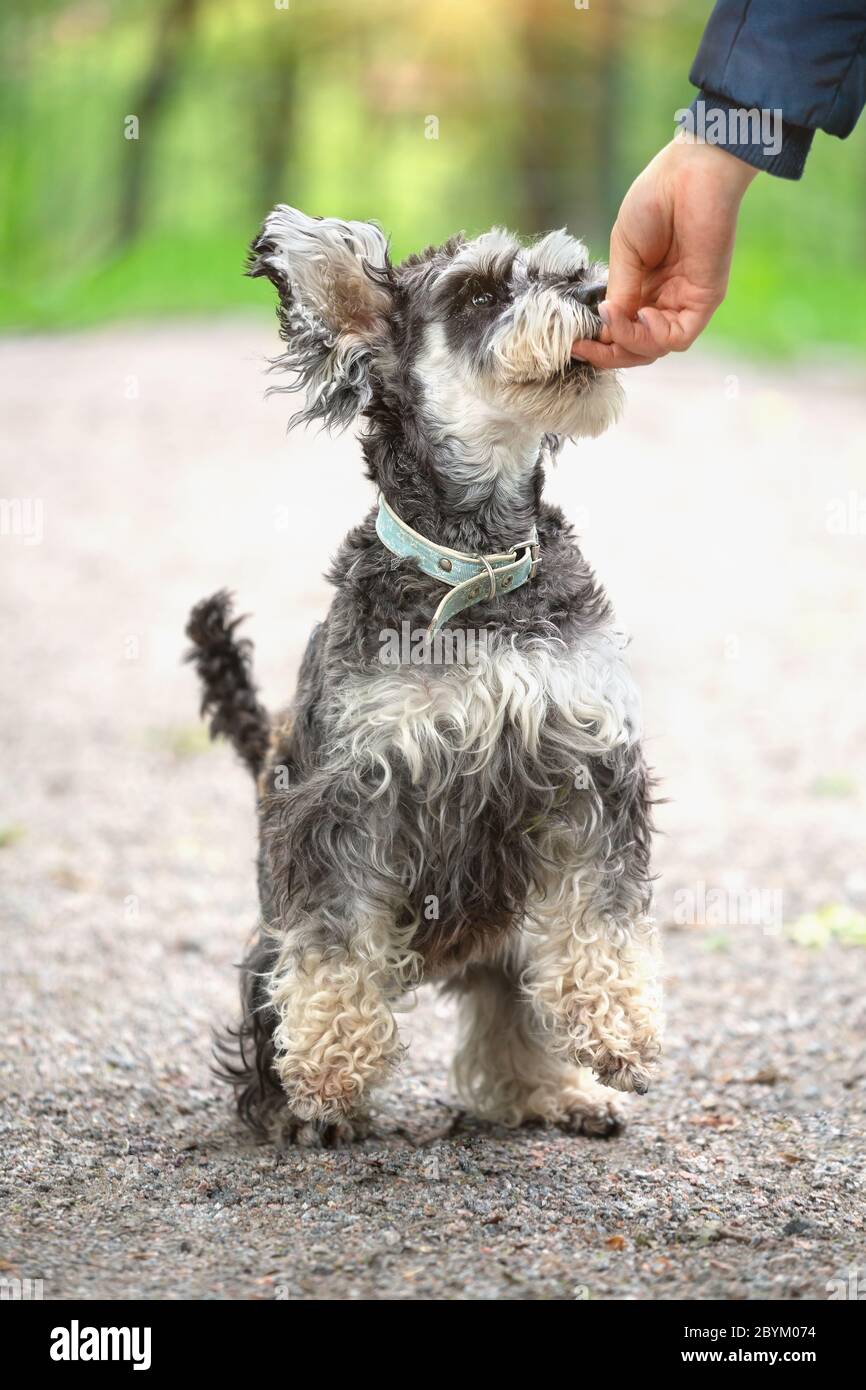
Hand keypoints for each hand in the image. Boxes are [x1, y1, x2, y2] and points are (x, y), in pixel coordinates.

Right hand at [573, 136, 757, 367]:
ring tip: (611, 319)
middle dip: (609, 353)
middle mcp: (664, 300)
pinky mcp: (704, 299)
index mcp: (643, 288)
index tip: (574, 343)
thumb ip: (619, 292)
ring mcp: (685, 301)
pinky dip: (654, 337)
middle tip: (584, 346)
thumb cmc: (655, 200)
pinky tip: (641, 317)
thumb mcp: (624, 252)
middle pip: (638, 349)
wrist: (689, 172)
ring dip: (628, 343)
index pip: (622, 333)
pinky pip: (678, 337)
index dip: (599, 344)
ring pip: (655, 348)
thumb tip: (605, 330)